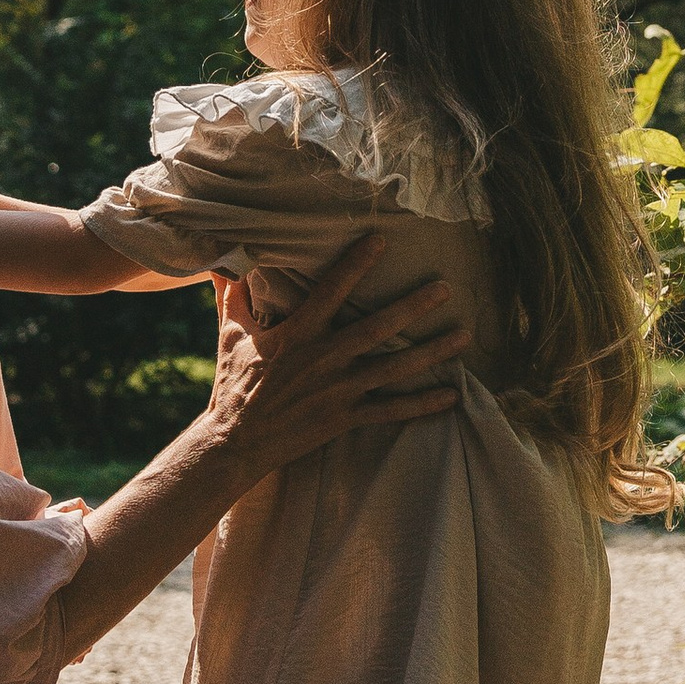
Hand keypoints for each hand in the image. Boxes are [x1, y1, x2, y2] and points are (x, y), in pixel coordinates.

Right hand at [203, 233, 467, 476]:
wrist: (233, 443)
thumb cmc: (233, 385)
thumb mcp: (231, 335)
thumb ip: (234, 296)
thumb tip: (220, 260)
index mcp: (297, 334)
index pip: (330, 292)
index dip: (355, 265)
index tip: (381, 240)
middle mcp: (323, 360)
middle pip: (376, 329)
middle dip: (412, 307)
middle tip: (444, 287)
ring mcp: (338, 391)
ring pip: (393, 369)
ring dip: (431, 352)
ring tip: (463, 334)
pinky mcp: (345, 418)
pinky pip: (391, 411)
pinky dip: (423, 405)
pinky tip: (453, 395)